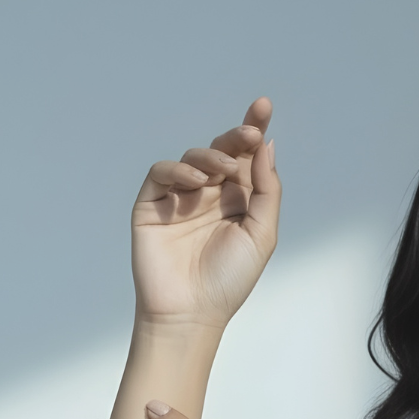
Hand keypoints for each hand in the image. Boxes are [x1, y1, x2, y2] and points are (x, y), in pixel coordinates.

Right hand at [131, 98, 280, 332]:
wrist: (192, 311)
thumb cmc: (229, 280)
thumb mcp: (261, 234)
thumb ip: (266, 191)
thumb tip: (266, 147)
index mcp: (240, 202)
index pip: (247, 159)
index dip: (253, 131)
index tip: (263, 106)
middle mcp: (212, 196)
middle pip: (222, 152)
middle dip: (236, 137)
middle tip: (249, 132)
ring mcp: (181, 199)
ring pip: (194, 159)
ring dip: (210, 158)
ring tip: (221, 173)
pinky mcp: (152, 205)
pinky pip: (162, 173)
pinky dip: (178, 171)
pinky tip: (196, 184)